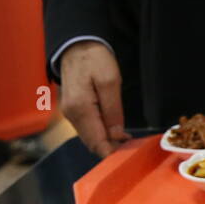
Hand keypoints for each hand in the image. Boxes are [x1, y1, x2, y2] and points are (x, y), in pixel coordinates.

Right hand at [60, 40, 129, 156]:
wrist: (77, 46)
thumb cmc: (95, 60)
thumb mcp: (110, 82)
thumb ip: (113, 110)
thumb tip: (116, 134)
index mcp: (80, 108)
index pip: (96, 141)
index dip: (112, 152)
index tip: (129, 157)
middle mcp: (72, 115)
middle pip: (92, 142)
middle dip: (111, 148)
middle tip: (133, 150)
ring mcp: (71, 113)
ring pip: (90, 137)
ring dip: (107, 142)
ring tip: (128, 142)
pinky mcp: (74, 109)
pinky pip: (88, 128)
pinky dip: (101, 133)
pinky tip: (116, 131)